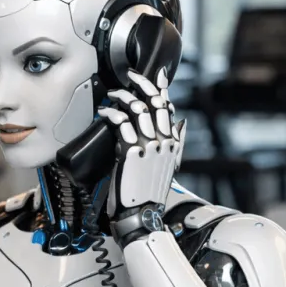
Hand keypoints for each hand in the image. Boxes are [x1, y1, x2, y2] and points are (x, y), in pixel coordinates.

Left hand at [97, 68, 186, 238]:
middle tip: (129, 76)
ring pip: (138, 109)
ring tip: (112, 95)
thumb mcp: (170, 164)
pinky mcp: (131, 151)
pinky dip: (112, 113)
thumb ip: (176, 142)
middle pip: (154, 102)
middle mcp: (163, 140)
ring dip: (123, 97)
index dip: (162, 88)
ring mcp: (148, 145)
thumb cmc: (149, 190)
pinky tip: (105, 112)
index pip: (169, 107)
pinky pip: (122, 123)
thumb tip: (180, 121)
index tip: (157, 74)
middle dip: (141, 84)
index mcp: (173, 142)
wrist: (141, 212)